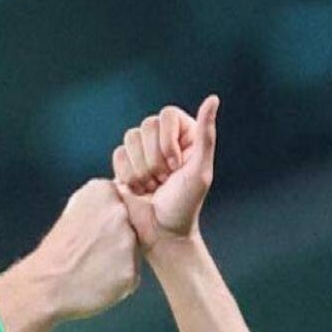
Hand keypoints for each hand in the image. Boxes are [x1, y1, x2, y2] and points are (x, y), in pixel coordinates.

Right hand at [25, 179, 140, 320]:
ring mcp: (128, 241)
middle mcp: (119, 212)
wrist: (46, 284)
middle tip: (95, 249)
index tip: (96, 229)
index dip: (110, 218)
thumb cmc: (55, 251)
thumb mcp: (73, 208)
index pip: (124, 199)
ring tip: (95, 265)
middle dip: (119, 235)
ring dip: (121, 257)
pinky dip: (120, 278)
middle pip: (134, 222)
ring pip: (135, 248)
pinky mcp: (132, 269)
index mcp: (102, 191)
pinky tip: (100, 279)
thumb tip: (118, 200)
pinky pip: (133, 272)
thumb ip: (99, 201)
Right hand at [112, 95, 219, 248]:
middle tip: (164, 180)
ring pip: (130, 138)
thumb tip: (213, 98)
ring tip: (152, 187)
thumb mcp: (200, 170)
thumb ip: (206, 134)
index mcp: (185, 135)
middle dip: (155, 159)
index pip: (167, 115)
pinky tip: (138, 190)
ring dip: (142, 169)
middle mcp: (163, 138)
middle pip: (146, 125)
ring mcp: (142, 150)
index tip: (176, 167)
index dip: (168, 142)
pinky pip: (118, 154)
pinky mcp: (124, 164)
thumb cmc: (185, 204)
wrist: (161, 234)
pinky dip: (128, 175)